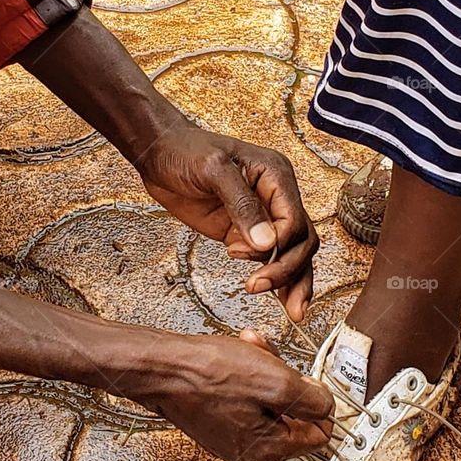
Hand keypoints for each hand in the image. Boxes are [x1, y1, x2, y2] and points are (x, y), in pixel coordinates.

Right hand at [127, 330, 333, 460]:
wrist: (160, 366)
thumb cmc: (208, 374)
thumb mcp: (276, 382)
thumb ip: (311, 400)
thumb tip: (327, 407)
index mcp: (269, 449)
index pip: (319, 435)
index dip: (317, 400)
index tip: (306, 377)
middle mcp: (249, 449)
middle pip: (292, 413)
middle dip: (286, 377)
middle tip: (272, 356)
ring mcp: (230, 434)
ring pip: (268, 399)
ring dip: (265, 368)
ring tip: (249, 347)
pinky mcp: (215, 418)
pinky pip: (244, 395)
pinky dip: (244, 371)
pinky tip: (234, 354)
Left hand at [137, 124, 319, 320]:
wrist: (159, 154)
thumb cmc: (185, 150)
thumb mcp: (214, 169)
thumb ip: (241, 205)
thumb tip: (266, 243)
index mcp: (275, 175)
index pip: (294, 219)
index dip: (280, 243)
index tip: (251, 254)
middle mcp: (275, 197)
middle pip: (301, 241)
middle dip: (289, 269)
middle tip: (261, 288)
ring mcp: (260, 216)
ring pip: (290, 253)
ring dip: (290, 280)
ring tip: (290, 309)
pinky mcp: (242, 232)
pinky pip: (267, 257)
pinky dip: (273, 276)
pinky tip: (272, 294)